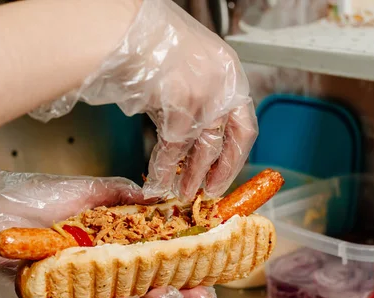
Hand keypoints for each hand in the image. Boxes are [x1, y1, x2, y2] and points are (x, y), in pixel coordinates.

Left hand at [0, 154, 214, 297]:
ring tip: (164, 295)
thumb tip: (161, 195)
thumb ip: (118, 194)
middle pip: (144, 285)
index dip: (181, 262)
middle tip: (199, 294)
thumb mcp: (78, 190)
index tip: (208, 263)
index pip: (152, 255)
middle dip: (175, 292)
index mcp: (106, 242)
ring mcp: (79, 289)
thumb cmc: (22, 202)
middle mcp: (97, 268)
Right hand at [30, 0, 257, 200]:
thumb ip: (198, 95)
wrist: (129, 30)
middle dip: (217, 171)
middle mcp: (225, 85)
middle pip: (227, 141)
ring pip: (202, 148)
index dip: (236, 155)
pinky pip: (174, 147)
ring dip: (190, 174)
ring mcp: (206, 95)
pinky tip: (159, 180)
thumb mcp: (190, 64)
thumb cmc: (152, 42)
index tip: (227, 172)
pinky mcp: (183, 104)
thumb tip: (193, 132)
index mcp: (231, 72)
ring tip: (181, 192)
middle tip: (208, 191)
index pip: (244, 124)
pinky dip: (165, 167)